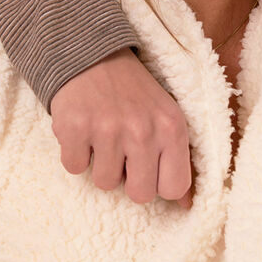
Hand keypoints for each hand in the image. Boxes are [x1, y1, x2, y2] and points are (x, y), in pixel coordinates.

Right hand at [49, 49, 191, 204]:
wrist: (91, 54)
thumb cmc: (133, 92)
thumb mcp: (166, 117)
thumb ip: (178, 159)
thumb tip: (186, 206)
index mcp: (171, 128)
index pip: (173, 188)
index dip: (158, 184)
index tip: (148, 169)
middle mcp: (143, 130)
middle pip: (139, 195)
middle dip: (129, 180)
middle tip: (122, 154)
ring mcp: (107, 130)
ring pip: (105, 183)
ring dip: (101, 165)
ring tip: (102, 135)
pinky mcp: (74, 128)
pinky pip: (75, 168)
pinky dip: (76, 153)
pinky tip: (83, 130)